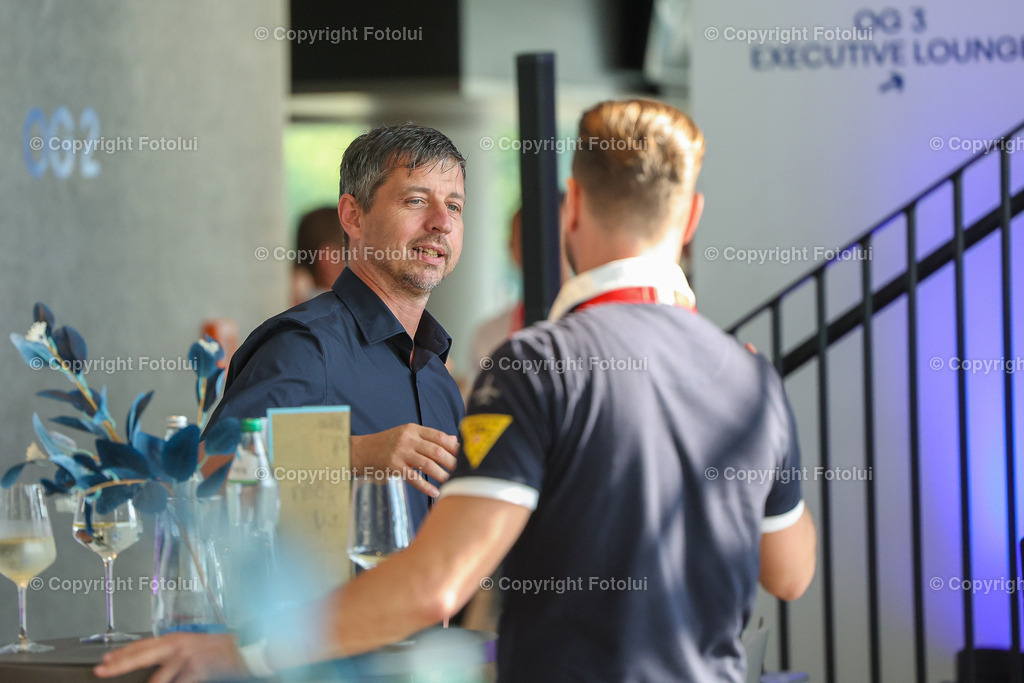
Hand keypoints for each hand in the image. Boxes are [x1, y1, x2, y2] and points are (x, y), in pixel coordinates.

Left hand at [94, 633, 246, 681]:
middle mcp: (177, 644)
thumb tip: (151, 662)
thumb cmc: (219, 648)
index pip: (141, 644)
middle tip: (101, 670)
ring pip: (157, 678)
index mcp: (174, 637)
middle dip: (118, 665)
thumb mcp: (192, 644)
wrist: (243, 649)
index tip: (105, 660)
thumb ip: (171, 652)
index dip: (121, 653)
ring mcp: (186, 657)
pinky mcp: (196, 669)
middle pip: (140, 655)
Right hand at [351, 424, 458, 496]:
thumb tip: (454, 441)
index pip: (439, 436)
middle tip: (460, 470)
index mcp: (413, 429)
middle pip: (436, 451)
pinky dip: (426, 486)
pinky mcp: (394, 467)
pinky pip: (414, 478)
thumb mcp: (407, 435)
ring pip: (428, 464)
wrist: (362, 451)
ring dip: (442, 474)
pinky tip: (435, 492)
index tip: (463, 455)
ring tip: (450, 480)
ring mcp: (400, 453)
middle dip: (451, 462)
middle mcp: (407, 439)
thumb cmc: (388, 443)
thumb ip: (429, 437)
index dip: (453, 446)